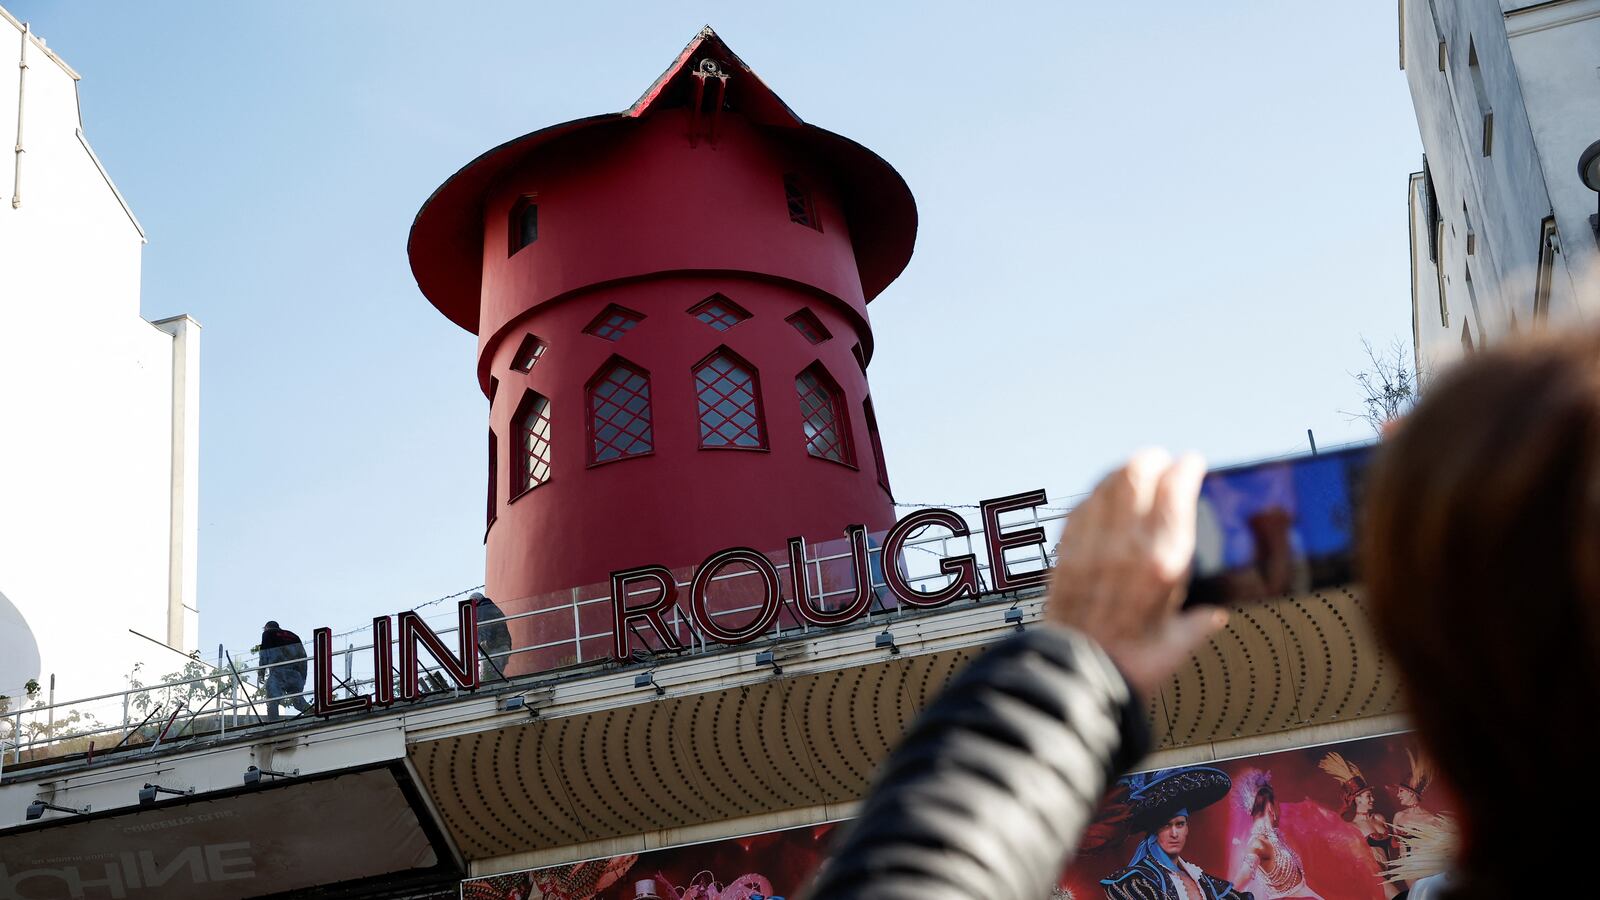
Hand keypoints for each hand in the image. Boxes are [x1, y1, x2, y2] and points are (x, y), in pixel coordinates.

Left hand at [1046, 449, 1227, 696]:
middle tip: (1161, 460)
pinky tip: (1102, 499)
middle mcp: (1127, 544)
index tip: (1192, 464)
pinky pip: (1082, 506)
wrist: (1076, 675)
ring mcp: (1092, 543)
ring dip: (1123, 471)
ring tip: (1134, 472)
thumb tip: (1211, 616)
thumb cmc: (1131, 666)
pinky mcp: (1066, 550)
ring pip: (1107, 483)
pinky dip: (1096, 495)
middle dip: (1153, 460)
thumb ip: (1197, 624)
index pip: (1176, 490)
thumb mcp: (1178, 645)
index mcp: (1163, 561)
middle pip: (1137, 473)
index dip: (1186, 469)